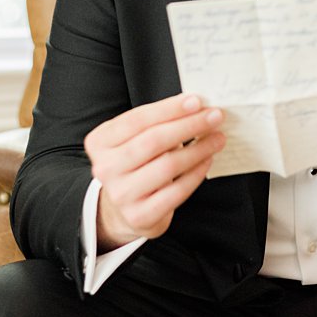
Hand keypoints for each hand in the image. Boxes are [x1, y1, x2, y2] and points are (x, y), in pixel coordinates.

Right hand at [85, 94, 225, 251]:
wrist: (121, 209)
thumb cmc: (134, 165)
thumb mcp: (132, 140)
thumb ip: (155, 123)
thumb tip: (195, 108)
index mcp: (100, 142)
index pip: (137, 119)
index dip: (169, 109)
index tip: (196, 101)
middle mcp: (106, 168)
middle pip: (153, 140)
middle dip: (189, 125)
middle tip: (214, 116)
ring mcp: (122, 194)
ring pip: (168, 165)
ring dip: (198, 148)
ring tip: (217, 138)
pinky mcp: (140, 215)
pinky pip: (177, 191)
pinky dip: (196, 173)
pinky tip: (207, 160)